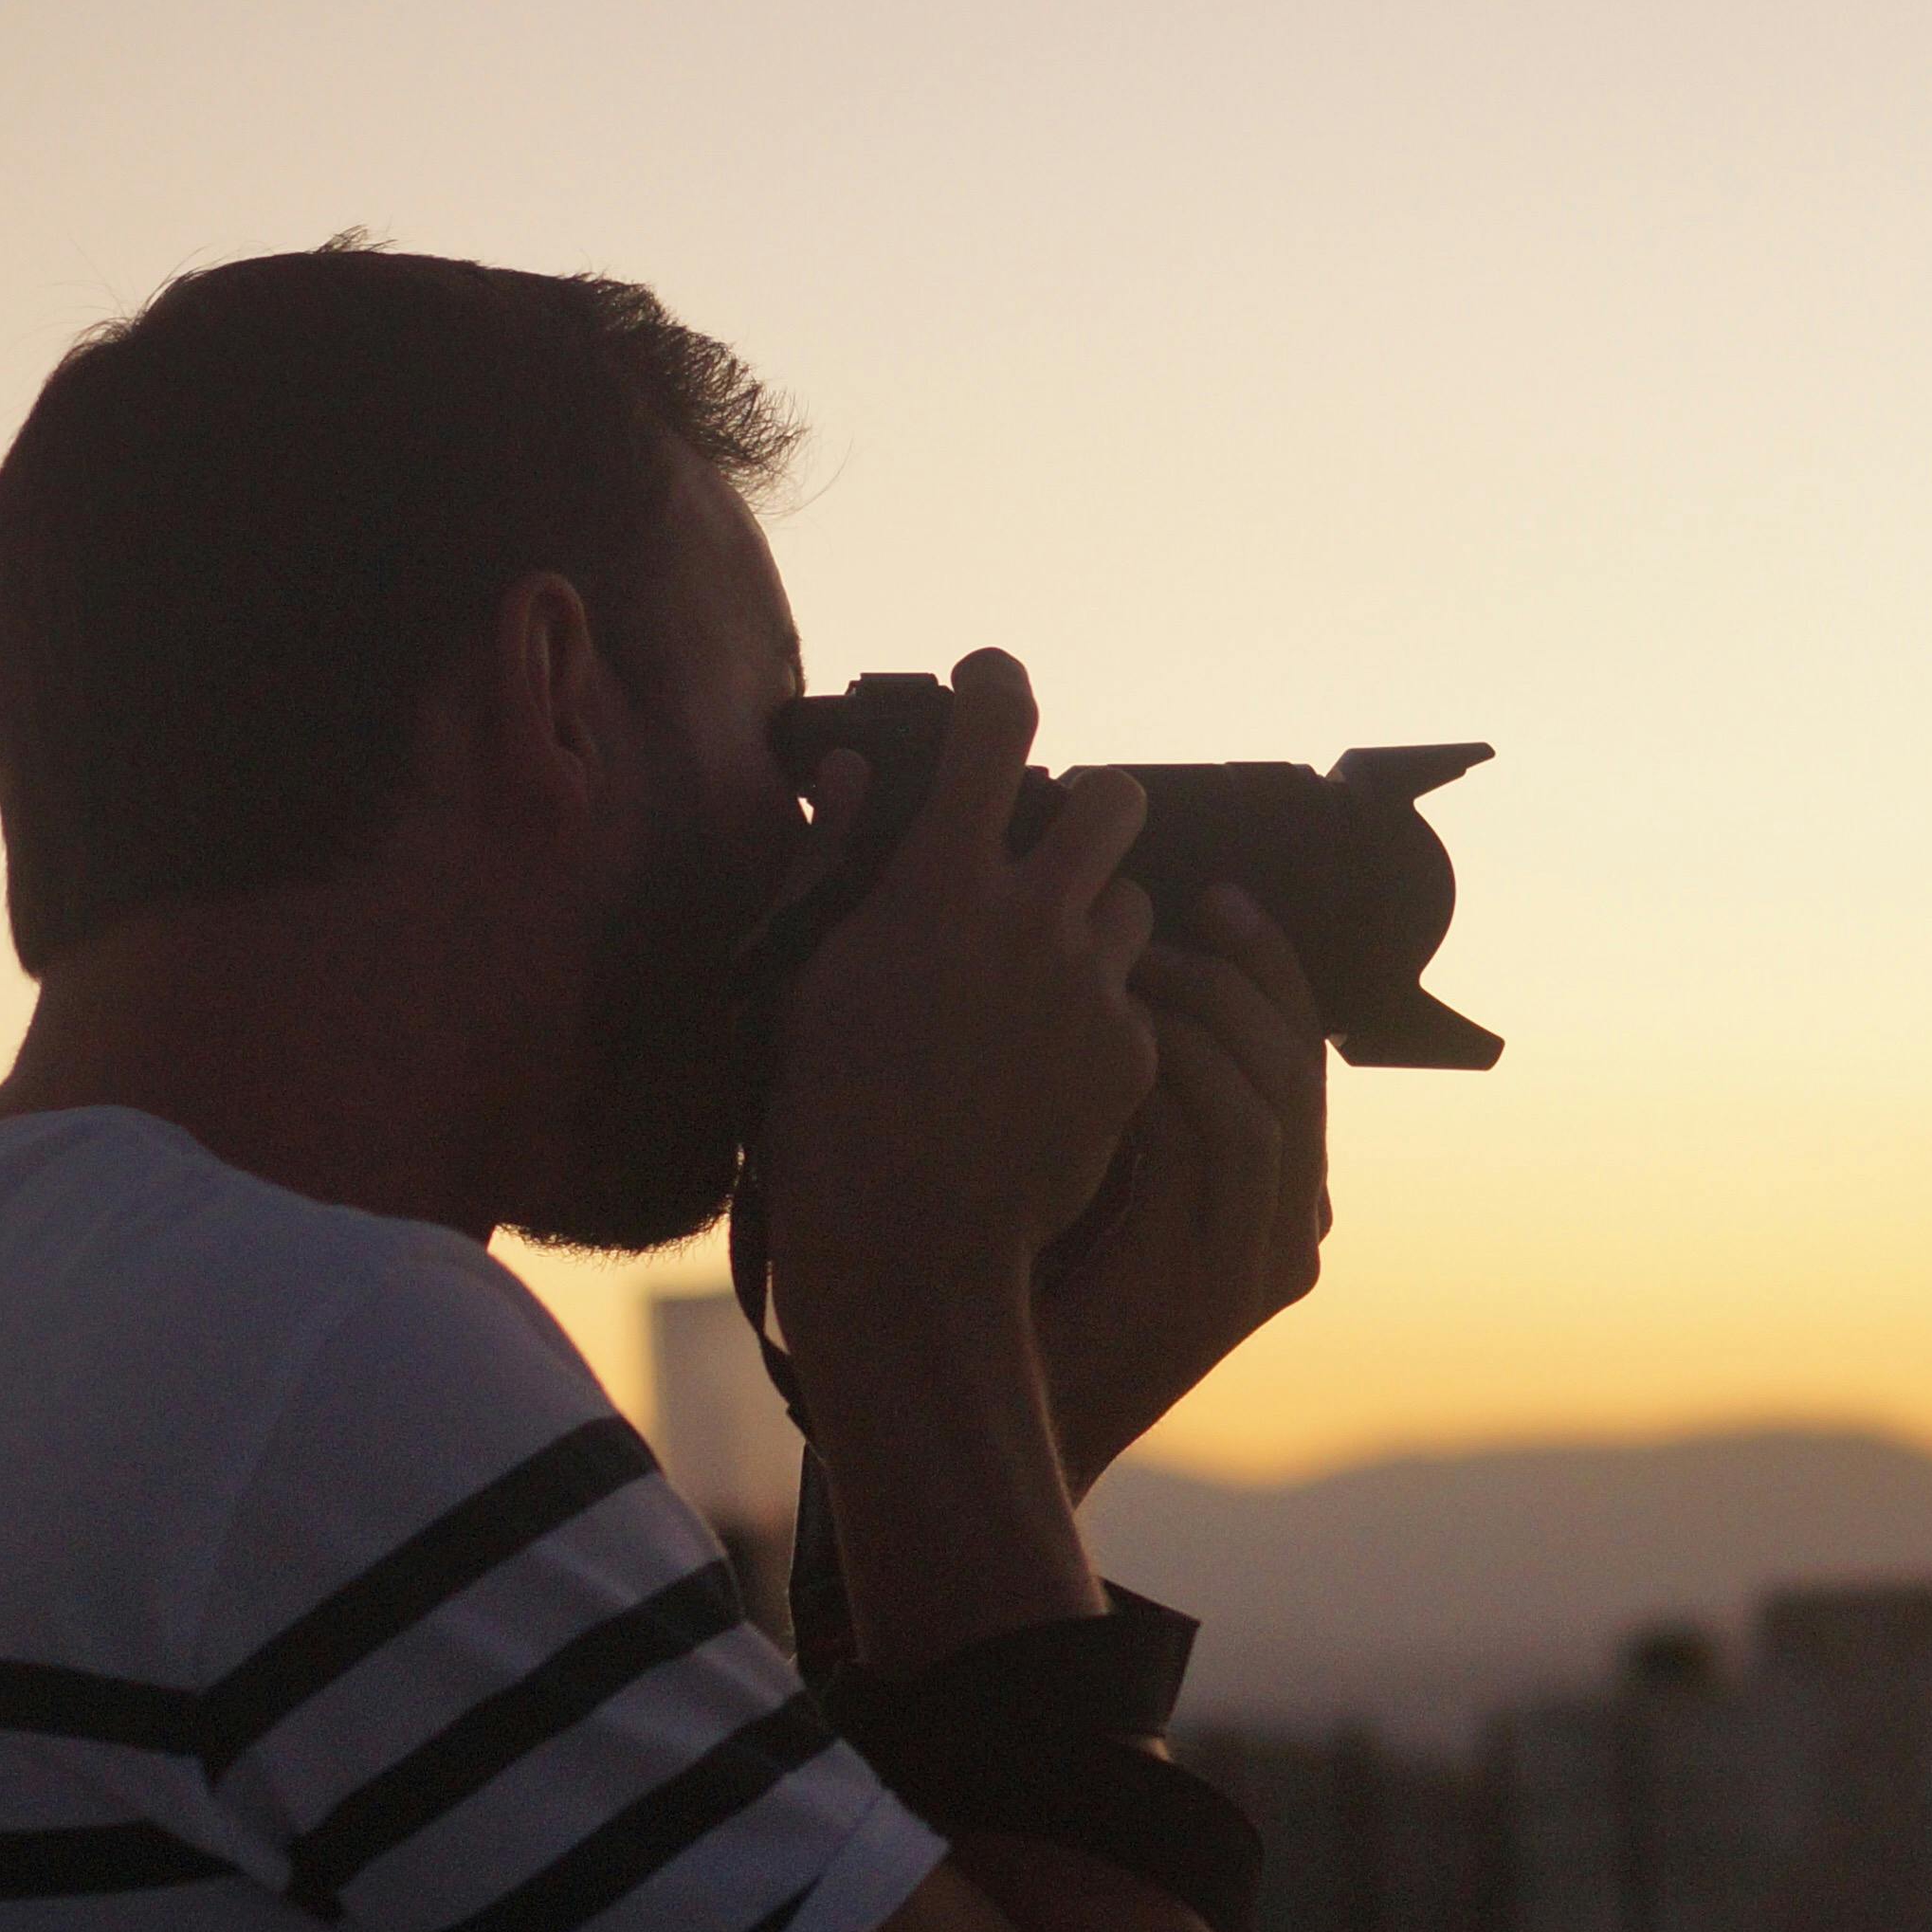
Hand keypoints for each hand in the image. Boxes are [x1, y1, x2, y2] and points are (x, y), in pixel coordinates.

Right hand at [755, 649, 1160, 1339]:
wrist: (905, 1247)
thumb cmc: (822, 1113)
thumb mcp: (797, 977)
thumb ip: (827, 860)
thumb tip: (845, 771)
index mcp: (939, 882)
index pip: (994, 728)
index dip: (997, 685)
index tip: (992, 684)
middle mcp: (1031, 918)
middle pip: (1114, 801)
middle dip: (1088, 812)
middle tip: (1048, 849)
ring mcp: (1091, 990)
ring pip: (1130, 906)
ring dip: (1094, 926)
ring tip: (1035, 986)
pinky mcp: (1132, 1058)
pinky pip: (1134, 1006)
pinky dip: (1101, 1023)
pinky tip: (1046, 1071)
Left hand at [1040, 884, 1328, 1486]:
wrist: (991, 1412)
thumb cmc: (1014, 1280)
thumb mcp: (1087, 1166)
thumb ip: (1128, 1093)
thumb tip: (1115, 958)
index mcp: (1274, 1202)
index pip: (1300, 1055)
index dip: (1268, 967)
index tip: (1213, 894)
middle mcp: (1293, 1230)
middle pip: (1301, 1062)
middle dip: (1244, 971)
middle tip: (1177, 908)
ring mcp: (1271, 1261)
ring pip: (1274, 1094)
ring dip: (1205, 1012)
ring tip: (1134, 963)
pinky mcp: (1234, 1282)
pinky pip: (1229, 1139)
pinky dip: (1179, 1069)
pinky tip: (1120, 1029)